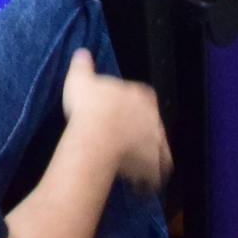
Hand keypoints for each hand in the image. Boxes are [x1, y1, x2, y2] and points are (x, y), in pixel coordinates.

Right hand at [62, 49, 171, 188]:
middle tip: (123, 138)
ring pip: (157, 148)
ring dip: (147, 155)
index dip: (133, 105)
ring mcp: (157, 142)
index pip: (143, 97)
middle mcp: (154, 117)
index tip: (121, 111)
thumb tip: (82, 53)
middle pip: (151, 123)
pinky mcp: (156, 164)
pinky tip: (139, 184)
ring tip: (132, 164)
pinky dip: (150, 178)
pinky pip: (157, 173)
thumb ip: (83, 65)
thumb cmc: (89, 106)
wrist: (96, 136)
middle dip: (141, 130)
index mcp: (140, 95)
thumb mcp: (80, 79)